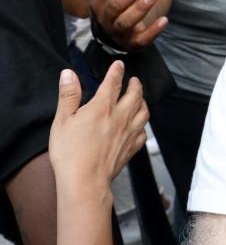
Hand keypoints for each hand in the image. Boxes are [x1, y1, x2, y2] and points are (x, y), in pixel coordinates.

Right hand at [48, 61, 148, 196]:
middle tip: (134, 80)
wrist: (85, 180)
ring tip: (141, 98)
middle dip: (135, 85)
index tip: (119, 64)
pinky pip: (144, 133)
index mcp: (102, 108)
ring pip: (144, 113)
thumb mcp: (62, 120)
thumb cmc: (70, 152)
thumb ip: (68, 95)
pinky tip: (140, 126)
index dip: (116, 72)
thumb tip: (68, 74)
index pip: (113, 83)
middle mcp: (120, 118)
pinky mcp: (132, 148)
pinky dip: (143, 126)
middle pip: (134, 96)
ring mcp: (129, 133)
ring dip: (143, 102)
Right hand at [90, 0, 166, 50]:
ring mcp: (118, 32)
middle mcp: (105, 17)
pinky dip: (153, 31)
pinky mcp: (132, 43)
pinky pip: (142, 39)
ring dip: (140, 9)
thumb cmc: (114, 2)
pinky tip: (164, 20)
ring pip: (126, 21)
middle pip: (116, 4)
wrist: (116, 31)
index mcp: (98, 0)